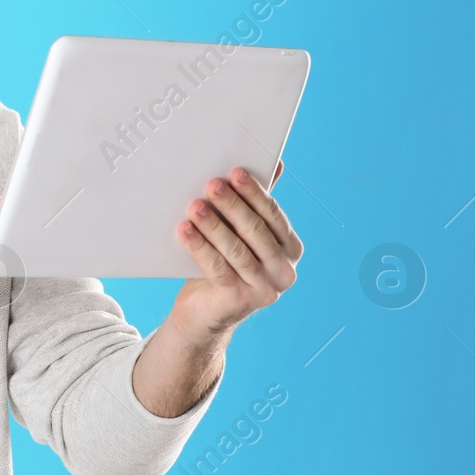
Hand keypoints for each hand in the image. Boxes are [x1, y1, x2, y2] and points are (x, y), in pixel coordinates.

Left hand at [169, 160, 301, 345]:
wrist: (203, 311)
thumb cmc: (224, 262)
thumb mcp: (241, 233)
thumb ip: (256, 204)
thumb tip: (277, 163)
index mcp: (290, 249)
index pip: (273, 216)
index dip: (254, 193)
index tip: (234, 172)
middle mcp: (284, 271)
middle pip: (256, 232)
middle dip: (233, 206)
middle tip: (211, 185)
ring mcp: (264, 289)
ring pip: (237, 250)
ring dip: (214, 225)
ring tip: (194, 206)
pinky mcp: (239, 301)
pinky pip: (218, 269)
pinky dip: (200, 247)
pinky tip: (184, 230)